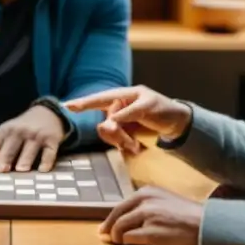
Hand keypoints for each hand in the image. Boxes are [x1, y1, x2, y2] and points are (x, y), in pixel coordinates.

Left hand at [0, 106, 63, 171]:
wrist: (47, 113)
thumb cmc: (24, 127)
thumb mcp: (8, 131)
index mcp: (7, 130)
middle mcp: (22, 131)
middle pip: (12, 147)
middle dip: (5, 158)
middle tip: (0, 170)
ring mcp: (37, 135)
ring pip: (30, 149)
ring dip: (25, 160)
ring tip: (20, 170)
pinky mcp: (52, 140)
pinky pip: (49, 152)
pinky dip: (46, 161)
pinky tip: (42, 170)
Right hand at [63, 85, 190, 154]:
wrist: (176, 125)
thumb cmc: (164, 109)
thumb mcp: (148, 107)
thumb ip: (128, 113)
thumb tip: (109, 120)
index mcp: (123, 95)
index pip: (100, 99)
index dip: (84, 103)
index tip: (68, 107)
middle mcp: (117, 107)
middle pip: (104, 122)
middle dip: (116, 134)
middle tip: (130, 142)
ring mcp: (119, 121)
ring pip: (108, 134)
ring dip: (121, 142)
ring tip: (136, 146)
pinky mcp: (123, 133)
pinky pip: (115, 142)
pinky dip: (125, 146)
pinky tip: (136, 148)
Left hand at [99, 186, 202, 244]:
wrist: (205, 224)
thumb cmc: (187, 215)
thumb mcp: (164, 200)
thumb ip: (146, 205)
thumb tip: (125, 218)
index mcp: (146, 192)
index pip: (121, 205)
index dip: (110, 218)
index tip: (105, 228)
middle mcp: (145, 201)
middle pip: (117, 216)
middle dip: (109, 228)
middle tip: (105, 237)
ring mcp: (147, 216)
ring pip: (120, 228)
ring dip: (117, 237)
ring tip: (120, 243)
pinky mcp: (151, 232)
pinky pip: (129, 239)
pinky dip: (127, 243)